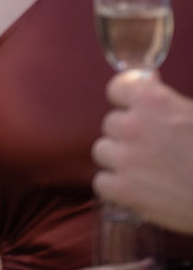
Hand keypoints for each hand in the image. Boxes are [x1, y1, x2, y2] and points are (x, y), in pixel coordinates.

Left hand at [94, 70, 192, 234]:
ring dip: (120, 160)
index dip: (126, 101)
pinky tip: (140, 191)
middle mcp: (133, 126)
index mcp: (153, 101)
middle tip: (155, 149)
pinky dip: (117, 188)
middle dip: (129, 135)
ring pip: (103, 151)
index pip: (117, 89)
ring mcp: (125, 158)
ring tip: (149, 171)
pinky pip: (102, 182)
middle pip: (111, 124)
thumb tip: (148, 78)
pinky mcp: (123, 189)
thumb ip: (167, 99)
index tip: (135, 109)